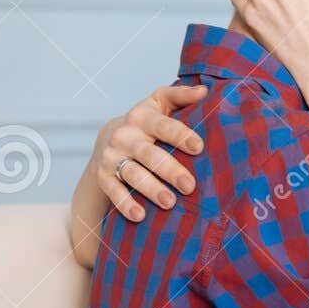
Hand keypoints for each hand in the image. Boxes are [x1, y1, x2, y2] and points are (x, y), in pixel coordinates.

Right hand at [92, 85, 206, 221]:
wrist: (109, 136)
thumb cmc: (148, 121)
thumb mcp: (161, 102)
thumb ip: (182, 96)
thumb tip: (205, 91)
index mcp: (142, 116)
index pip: (163, 125)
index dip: (180, 135)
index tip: (198, 147)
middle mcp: (124, 135)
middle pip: (149, 154)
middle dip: (169, 170)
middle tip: (189, 185)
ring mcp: (112, 156)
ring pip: (132, 174)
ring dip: (150, 189)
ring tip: (169, 202)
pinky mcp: (103, 175)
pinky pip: (113, 191)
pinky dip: (125, 204)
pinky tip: (140, 216)